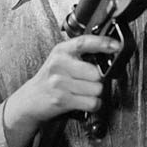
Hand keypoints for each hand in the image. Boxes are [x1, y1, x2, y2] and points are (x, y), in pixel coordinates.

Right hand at [3, 35, 117, 146]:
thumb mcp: (61, 60)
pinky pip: (92, 102)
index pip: (84, 42)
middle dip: (98, 80)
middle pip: (96, 72)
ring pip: (96, 89)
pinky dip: (93, 104)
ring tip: (83, 92)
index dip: (103, 43)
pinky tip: (84, 101)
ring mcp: (59, 82)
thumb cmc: (50, 79)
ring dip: (95, 93)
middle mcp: (59, 64)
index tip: (116, 45)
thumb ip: (80, 55)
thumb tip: (109, 52)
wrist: (29, 100)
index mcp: (61, 50)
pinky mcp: (62, 99)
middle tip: (89, 81)